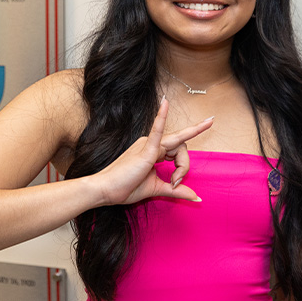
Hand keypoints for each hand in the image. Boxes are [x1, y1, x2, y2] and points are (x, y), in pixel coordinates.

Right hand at [91, 97, 212, 205]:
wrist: (105, 191)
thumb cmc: (125, 188)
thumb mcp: (157, 189)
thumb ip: (176, 190)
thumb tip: (196, 197)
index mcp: (154, 150)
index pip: (178, 151)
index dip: (182, 168)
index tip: (175, 184)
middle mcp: (151, 143)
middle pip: (181, 146)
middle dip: (184, 165)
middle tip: (176, 182)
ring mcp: (148, 143)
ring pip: (178, 144)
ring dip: (182, 164)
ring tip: (175, 179)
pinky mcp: (145, 149)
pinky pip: (157, 130)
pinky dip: (162, 117)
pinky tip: (165, 103)